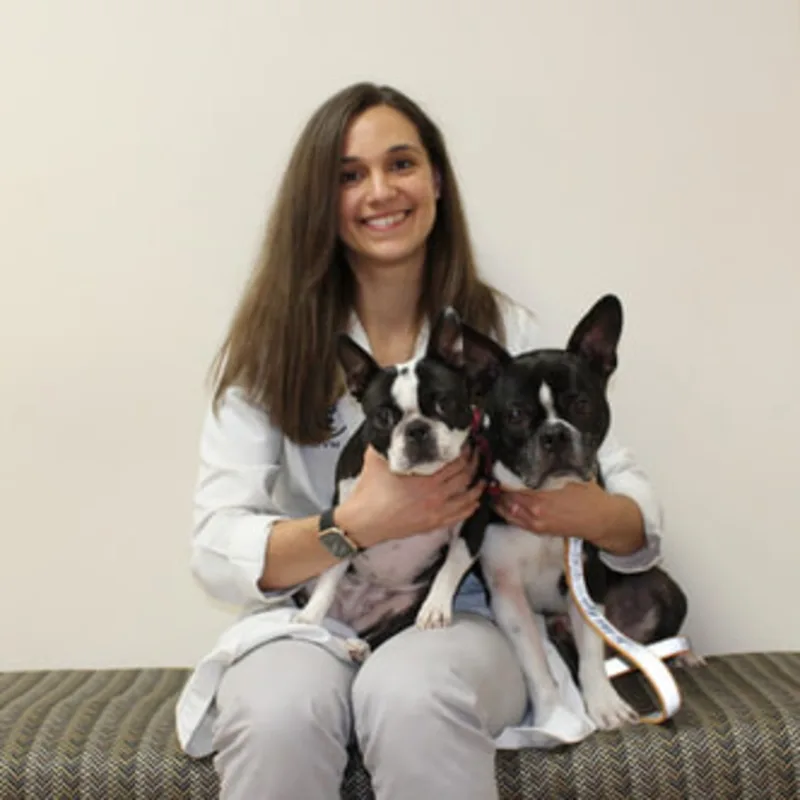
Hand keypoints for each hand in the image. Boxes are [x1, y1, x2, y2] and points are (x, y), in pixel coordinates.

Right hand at [336, 446, 483, 546]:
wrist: (363, 522)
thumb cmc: (370, 493)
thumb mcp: (377, 458)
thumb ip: (389, 442)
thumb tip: (394, 428)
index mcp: (427, 480)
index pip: (457, 463)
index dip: (466, 451)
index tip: (467, 444)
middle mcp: (436, 497)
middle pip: (466, 478)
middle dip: (475, 464)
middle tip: (476, 455)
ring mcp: (436, 513)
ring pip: (468, 498)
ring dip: (478, 486)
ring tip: (481, 477)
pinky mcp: (432, 524)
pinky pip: (459, 516)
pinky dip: (470, 507)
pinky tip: (473, 502)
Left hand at [494, 480, 645, 552]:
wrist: (601, 519)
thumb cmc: (589, 495)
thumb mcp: (571, 473)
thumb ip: (551, 467)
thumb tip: (537, 453)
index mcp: (542, 494)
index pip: (512, 484)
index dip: (501, 476)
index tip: (495, 467)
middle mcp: (536, 510)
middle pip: (506, 497)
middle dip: (497, 487)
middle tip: (490, 476)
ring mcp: (535, 522)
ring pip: (507, 510)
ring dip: (498, 500)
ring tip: (492, 488)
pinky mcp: (538, 530)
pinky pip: (515, 521)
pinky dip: (505, 511)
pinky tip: (501, 504)